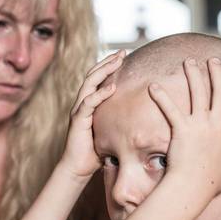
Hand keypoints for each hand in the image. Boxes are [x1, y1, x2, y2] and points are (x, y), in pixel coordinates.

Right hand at [60, 50, 124, 178]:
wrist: (77, 167)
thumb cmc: (94, 151)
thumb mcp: (110, 131)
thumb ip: (120, 121)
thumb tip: (142, 117)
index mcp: (89, 103)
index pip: (98, 78)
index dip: (109, 65)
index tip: (124, 56)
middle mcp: (82, 103)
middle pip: (93, 74)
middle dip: (108, 62)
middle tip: (123, 52)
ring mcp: (78, 110)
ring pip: (89, 83)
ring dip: (104, 71)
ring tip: (117, 62)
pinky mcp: (78, 120)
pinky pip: (88, 103)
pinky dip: (100, 94)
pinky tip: (111, 88)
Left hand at [148, 57, 220, 205]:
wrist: (193, 188)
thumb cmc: (213, 182)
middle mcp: (218, 124)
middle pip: (220, 91)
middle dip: (216, 72)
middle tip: (211, 60)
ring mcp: (200, 125)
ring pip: (198, 92)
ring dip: (194, 74)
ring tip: (189, 62)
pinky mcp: (182, 129)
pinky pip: (171, 108)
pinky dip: (161, 96)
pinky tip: (153, 86)